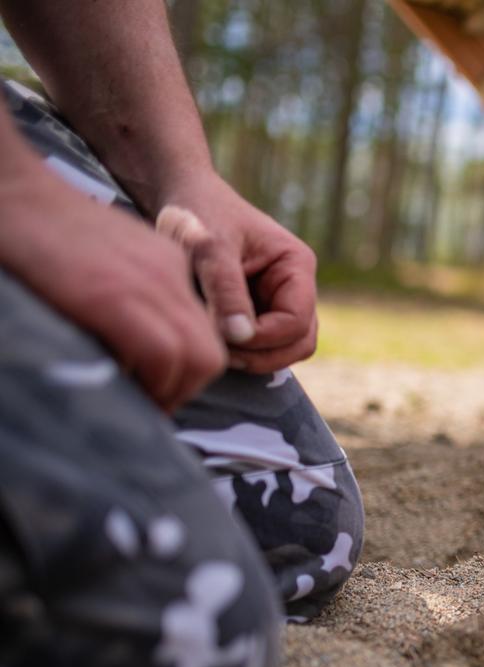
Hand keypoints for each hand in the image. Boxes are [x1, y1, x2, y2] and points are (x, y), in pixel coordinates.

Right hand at [0, 171, 224, 409]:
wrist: (9, 191)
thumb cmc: (40, 234)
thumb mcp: (103, 263)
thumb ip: (126, 298)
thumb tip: (127, 352)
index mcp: (167, 267)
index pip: (202, 333)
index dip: (183, 372)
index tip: (153, 389)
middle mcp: (169, 275)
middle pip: (210, 353)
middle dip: (183, 390)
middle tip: (147, 405)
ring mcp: (147, 284)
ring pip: (197, 359)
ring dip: (169, 394)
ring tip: (133, 404)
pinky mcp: (114, 297)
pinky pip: (162, 354)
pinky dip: (150, 384)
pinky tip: (118, 389)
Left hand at [154, 173, 317, 372]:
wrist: (178, 196)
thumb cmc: (196, 213)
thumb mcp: (208, 248)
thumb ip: (226, 290)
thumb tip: (241, 337)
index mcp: (296, 265)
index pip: (297, 321)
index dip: (264, 338)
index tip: (224, 336)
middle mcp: (295, 286)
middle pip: (299, 342)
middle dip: (263, 354)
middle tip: (219, 350)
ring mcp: (279, 300)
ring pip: (285, 348)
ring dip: (254, 357)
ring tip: (215, 347)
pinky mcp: (258, 310)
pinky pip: (263, 345)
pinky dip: (242, 351)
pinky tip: (212, 340)